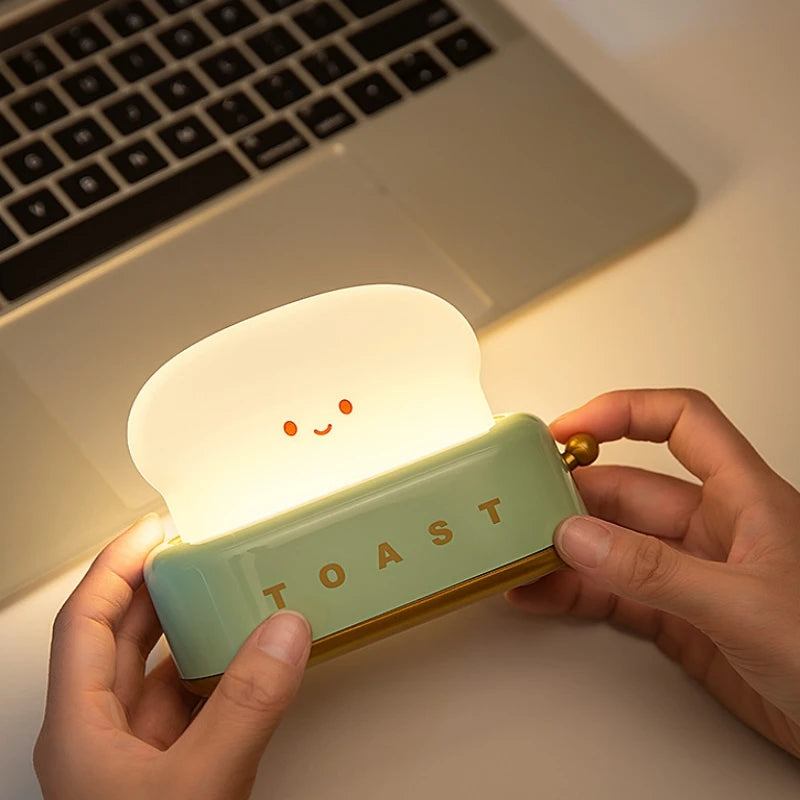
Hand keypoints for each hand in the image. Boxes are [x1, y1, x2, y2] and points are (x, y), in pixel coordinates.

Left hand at [34, 515, 311, 798]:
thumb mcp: (197, 784)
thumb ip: (244, 706)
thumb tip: (283, 632)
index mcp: (78, 729)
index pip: (85, 620)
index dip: (116, 565)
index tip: (154, 529)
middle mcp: (97, 737)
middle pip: (120, 639)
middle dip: (158, 589)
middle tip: (196, 553)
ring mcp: (130, 760)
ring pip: (157, 674)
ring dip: (192, 635)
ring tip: (227, 600)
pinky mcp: (165, 778)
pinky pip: (188, 707)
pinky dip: (216, 678)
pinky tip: (246, 668)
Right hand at [507, 389, 799, 757]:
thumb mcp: (741, 603)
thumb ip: (654, 571)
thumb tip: (580, 538)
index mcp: (744, 497)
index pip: (680, 422)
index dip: (623, 413)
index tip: (568, 429)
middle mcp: (715, 528)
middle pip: (630, 489)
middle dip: (575, 494)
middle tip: (524, 507)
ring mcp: (692, 574)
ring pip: (614, 544)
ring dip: (566, 547)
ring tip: (522, 553)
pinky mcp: (680, 620)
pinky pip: (616, 594)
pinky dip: (576, 592)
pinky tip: (544, 592)